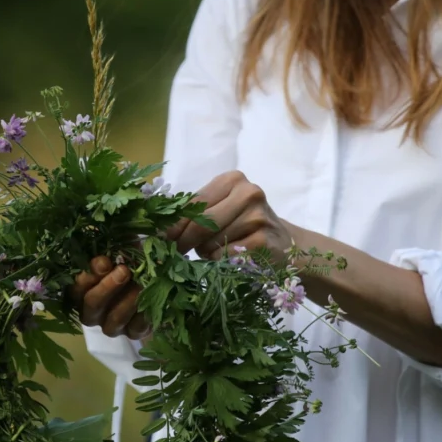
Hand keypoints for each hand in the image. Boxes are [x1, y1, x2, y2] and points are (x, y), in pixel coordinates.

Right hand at [70, 256, 151, 339]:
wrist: (155, 278)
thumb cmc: (129, 261)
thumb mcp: (118, 250)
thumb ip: (108, 250)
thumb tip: (103, 258)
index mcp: (82, 291)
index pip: (75, 288)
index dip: (87, 276)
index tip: (104, 262)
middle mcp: (92, 311)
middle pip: (92, 304)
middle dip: (107, 287)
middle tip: (124, 271)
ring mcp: (111, 325)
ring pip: (113, 320)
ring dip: (128, 301)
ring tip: (141, 284)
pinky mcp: (132, 333)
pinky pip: (136, 328)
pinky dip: (144, 313)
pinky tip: (151, 298)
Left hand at [166, 171, 294, 259]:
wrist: (284, 243)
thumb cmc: (243, 224)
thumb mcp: (222, 208)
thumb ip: (195, 212)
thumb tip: (157, 231)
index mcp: (233, 179)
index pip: (193, 203)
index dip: (172, 225)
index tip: (157, 240)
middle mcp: (248, 193)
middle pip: (200, 223)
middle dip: (182, 242)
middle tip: (172, 254)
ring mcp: (258, 217)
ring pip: (211, 242)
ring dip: (205, 252)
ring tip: (216, 250)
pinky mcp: (263, 242)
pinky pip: (225, 257)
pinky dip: (220, 262)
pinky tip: (229, 258)